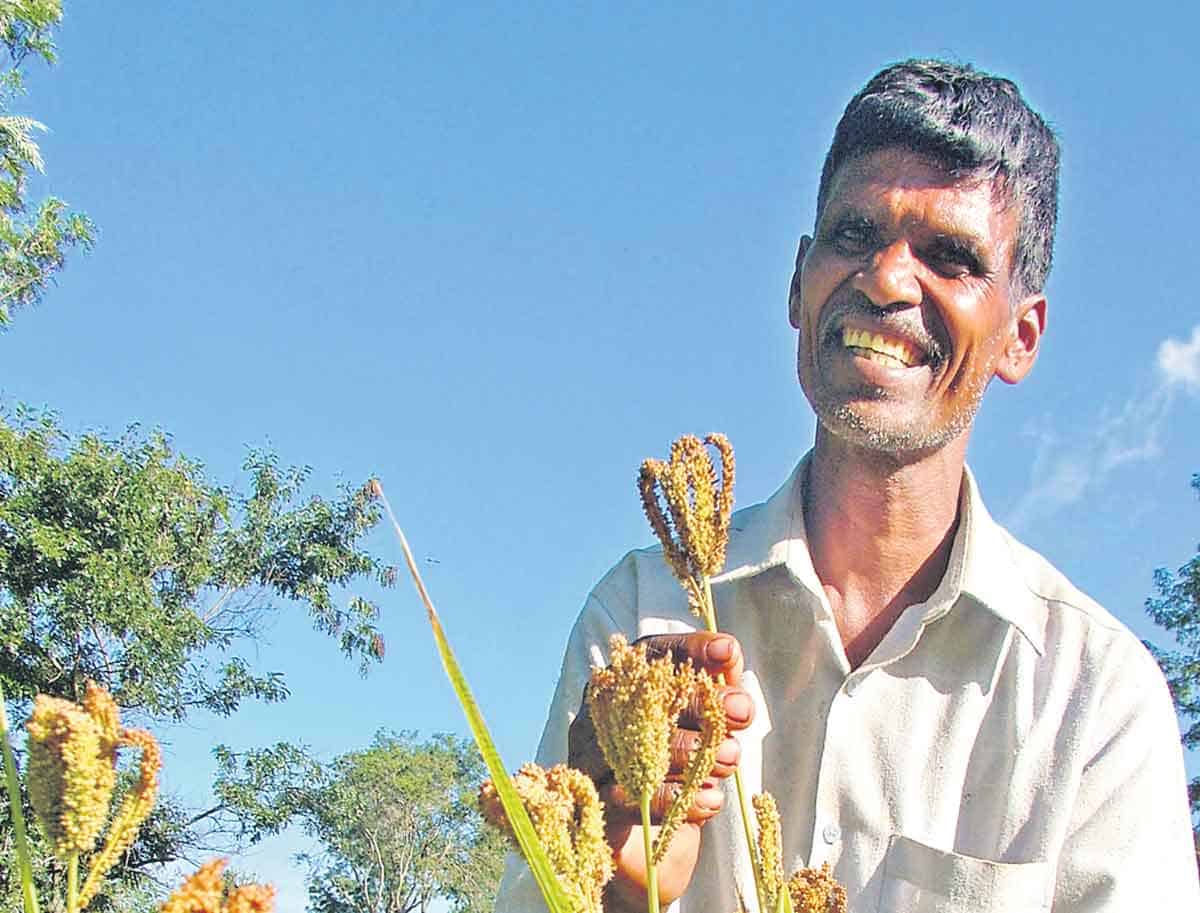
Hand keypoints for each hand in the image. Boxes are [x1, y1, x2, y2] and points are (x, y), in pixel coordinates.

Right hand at [568, 631, 752, 908]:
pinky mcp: (597, 806)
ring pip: (638, 746)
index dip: (689, 649)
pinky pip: (634, 797)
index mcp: (625, 688)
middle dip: (701, 701)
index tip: (728, 652)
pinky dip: (678, 797)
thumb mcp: (705, 730)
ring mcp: (593, 761)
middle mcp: (601, 717)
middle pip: (646, 697)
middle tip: (743, 711)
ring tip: (732, 759)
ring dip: (693, 752)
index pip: (652, 654)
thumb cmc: (680, 774)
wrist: (653, 853)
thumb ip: (714, 692)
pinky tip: (711, 798)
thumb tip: (727, 655)